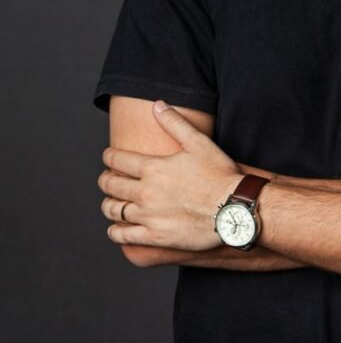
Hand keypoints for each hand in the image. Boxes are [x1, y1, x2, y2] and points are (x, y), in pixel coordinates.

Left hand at [98, 101, 240, 250]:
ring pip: (113, 210)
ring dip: (108, 204)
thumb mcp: (199, 142)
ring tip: (111, 202)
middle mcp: (145, 192)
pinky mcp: (155, 236)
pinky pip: (124, 236)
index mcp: (153, 168)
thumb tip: (157, 105)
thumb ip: (174, 122)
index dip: (109, 157)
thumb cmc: (219, 175)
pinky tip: (116, 228)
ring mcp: (148, 216)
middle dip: (105, 180)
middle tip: (107, 179)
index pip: (116, 160)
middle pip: (110, 185)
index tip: (108, 157)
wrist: (234, 208)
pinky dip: (115, 232)